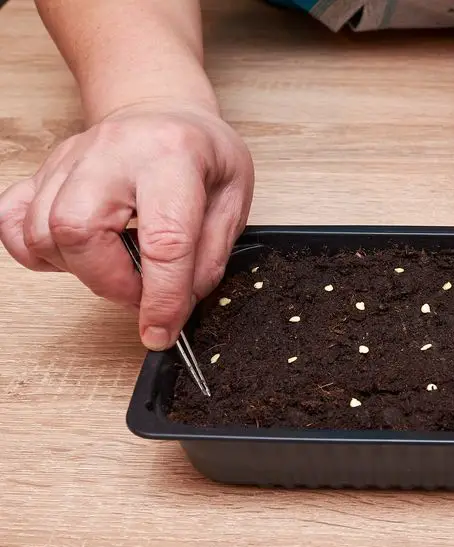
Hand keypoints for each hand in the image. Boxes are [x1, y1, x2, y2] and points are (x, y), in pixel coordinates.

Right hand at [0, 101, 253, 349]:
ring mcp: (70, 159)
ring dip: (79, 270)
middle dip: (109, 283)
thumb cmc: (201, 151)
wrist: (163, 109)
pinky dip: (37, 251)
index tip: (161, 331)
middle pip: (78, 230)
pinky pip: (13, 220)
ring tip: (117, 267)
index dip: (162, 298)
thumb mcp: (234, 196)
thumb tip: (181, 302)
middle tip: (141, 292)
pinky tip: (75, 254)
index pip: (164, 241)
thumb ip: (210, 254)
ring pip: (42, 230)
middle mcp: (114, 152)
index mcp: (173, 156)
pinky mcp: (44, 171)